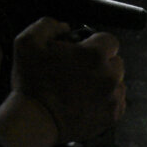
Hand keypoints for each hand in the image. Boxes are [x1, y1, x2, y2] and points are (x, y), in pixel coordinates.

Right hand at [11, 17, 125, 142]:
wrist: (35, 121)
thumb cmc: (32, 83)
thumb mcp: (28, 41)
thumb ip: (49, 25)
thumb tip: (65, 27)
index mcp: (94, 55)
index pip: (109, 40)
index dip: (95, 43)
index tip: (83, 51)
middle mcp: (110, 76)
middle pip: (115, 62)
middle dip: (101, 63)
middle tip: (79, 71)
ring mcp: (114, 97)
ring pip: (117, 82)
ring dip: (104, 82)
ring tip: (81, 88)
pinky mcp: (113, 116)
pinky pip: (117, 102)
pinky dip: (105, 100)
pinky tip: (86, 102)